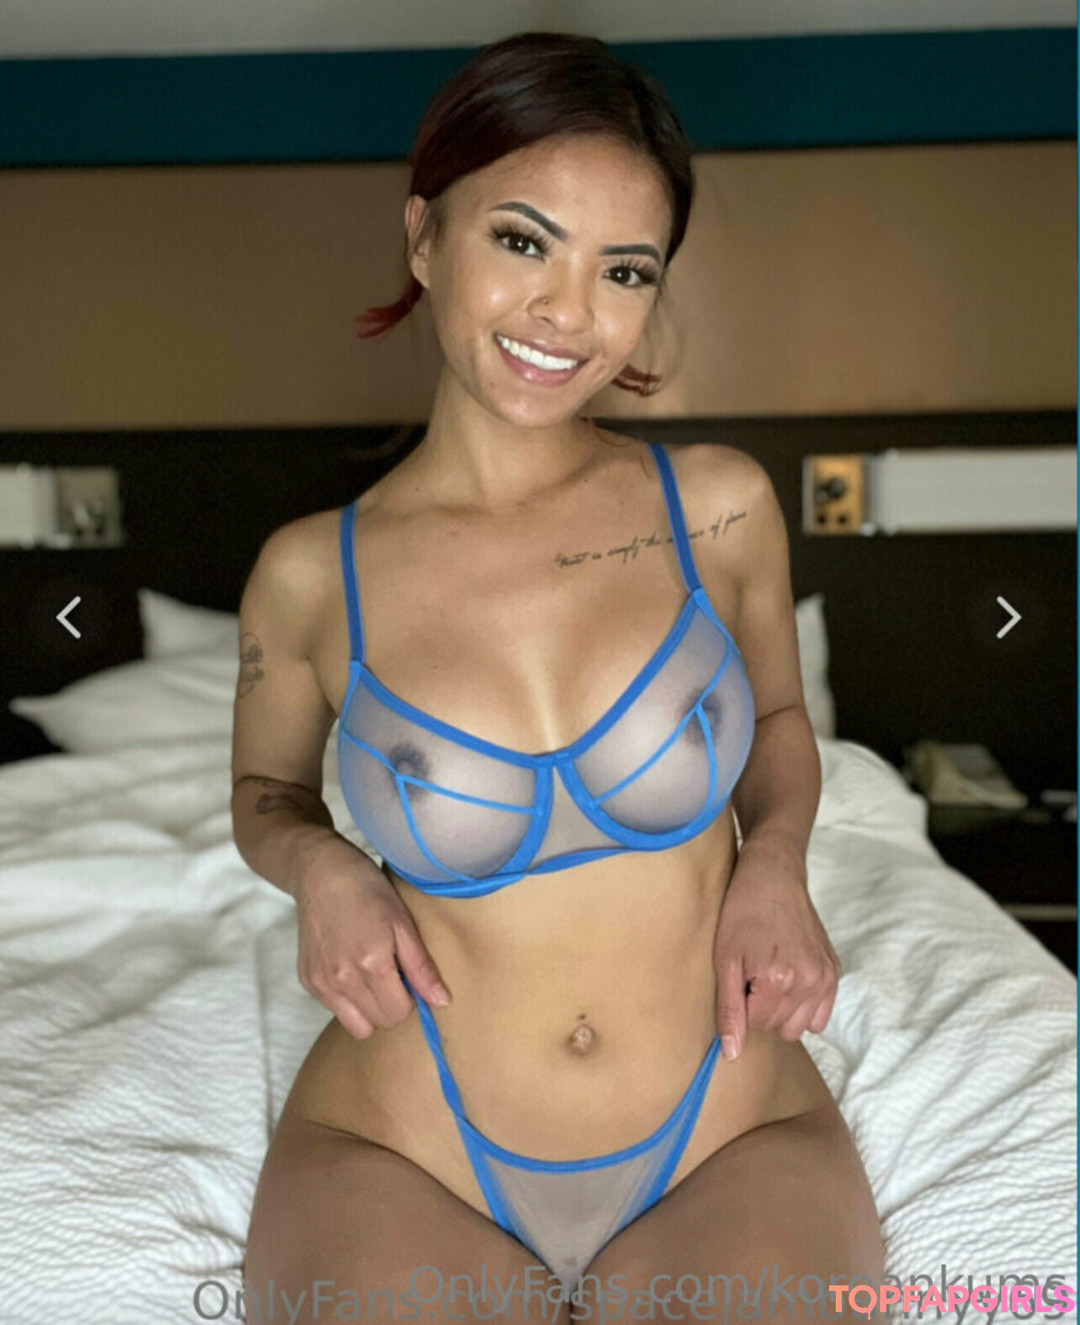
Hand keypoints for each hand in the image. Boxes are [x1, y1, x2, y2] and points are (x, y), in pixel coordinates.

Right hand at [293, 837, 450, 1040]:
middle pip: (378, 1022)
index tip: (407, 974)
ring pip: (356, 1025)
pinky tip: (350, 967)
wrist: (321, 873)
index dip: (410, 997)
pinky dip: (348, 999)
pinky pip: (334, 1009)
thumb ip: (421, 967)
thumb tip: (442, 1002)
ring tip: (372, 975)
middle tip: (391, 972)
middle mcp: (342, 980)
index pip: (399, 1013)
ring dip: (369, 1009)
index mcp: (371, 965)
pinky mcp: (307, 980)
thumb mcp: (403, 922)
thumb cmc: (368, 890)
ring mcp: (321, 983)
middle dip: (391, 1004)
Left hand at [712, 838, 840, 1060]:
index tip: (739, 978)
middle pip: (778, 1028)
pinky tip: (789, 983)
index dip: (741, 1005)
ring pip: (800, 1027)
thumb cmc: (742, 912)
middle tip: (753, 976)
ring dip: (782, 1011)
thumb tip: (733, 1054)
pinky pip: (821, 1016)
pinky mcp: (834, 971)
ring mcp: (825, 977)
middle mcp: (808, 982)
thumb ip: (729, 1010)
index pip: (755, 1026)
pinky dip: (804, 1007)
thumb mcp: (725, 959)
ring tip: (770, 977)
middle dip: (761, 1009)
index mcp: (778, 979)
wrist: (773, 876)